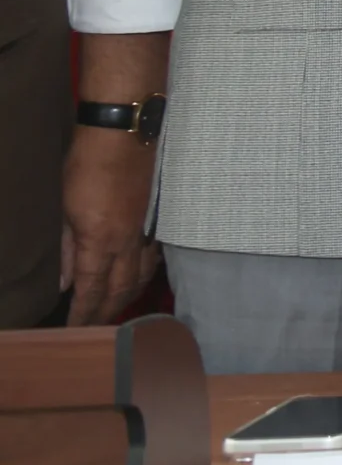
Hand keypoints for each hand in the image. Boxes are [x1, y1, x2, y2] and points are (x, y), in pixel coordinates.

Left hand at [59, 127, 158, 323]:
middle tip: (93, 327)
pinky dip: (143, 275)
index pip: (91, 289)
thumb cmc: (87, 166)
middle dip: (106, 312)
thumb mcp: (64, 208)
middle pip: (121, 290)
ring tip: (115, 309)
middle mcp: (128, 242)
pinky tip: (137, 278)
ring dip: (127, 297)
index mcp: (100, 241)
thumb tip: (62, 281)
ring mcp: (146, 231)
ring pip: (140, 276)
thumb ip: (64, 248)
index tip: (74, 329)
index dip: (82, 313)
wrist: (125, 134)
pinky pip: (152, 257)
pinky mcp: (155, 219)